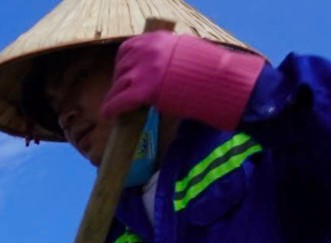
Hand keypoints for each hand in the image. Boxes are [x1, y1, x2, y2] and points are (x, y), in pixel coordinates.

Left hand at [103, 31, 264, 132]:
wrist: (221, 80)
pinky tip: (109, 115)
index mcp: (158, 39)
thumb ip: (167, 57)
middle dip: (119, 81)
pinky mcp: (143, 89)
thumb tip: (157, 69)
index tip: (123, 74)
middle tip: (120, 93)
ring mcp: (144, 69)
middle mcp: (148, 50)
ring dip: (115, 96)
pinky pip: (119, 100)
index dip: (124, 64)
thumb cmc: (210, 71)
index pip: (129, 48)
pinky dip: (111, 108)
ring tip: (113, 106)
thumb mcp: (185, 52)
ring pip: (118, 85)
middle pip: (122, 67)